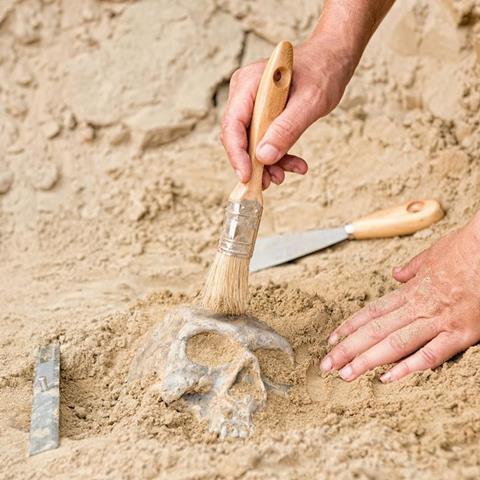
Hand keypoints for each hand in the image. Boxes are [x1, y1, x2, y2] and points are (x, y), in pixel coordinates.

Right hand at [221, 39, 354, 188]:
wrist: (332, 60)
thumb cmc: (323, 72)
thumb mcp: (310, 102)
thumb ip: (286, 129)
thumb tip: (264, 157)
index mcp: (248, 84)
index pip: (232, 125)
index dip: (237, 154)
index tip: (247, 177)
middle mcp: (244, 94)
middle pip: (237, 138)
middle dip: (253, 164)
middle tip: (270, 182)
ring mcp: (251, 105)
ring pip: (250, 144)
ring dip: (267, 164)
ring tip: (286, 174)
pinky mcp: (262, 115)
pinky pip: (263, 141)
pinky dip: (277, 156)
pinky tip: (295, 164)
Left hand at [321, 213, 479, 382]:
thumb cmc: (464, 250)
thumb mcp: (431, 255)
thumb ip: (412, 268)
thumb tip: (395, 274)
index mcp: (410, 291)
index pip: (372, 312)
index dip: (350, 327)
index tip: (332, 341)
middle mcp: (418, 307)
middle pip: (375, 331)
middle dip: (348, 350)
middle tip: (326, 365)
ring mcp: (437, 321)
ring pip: (394, 344)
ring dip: (367, 361)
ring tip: (345, 374)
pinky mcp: (460, 333)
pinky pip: (430, 354)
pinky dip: (408, 367)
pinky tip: (387, 378)